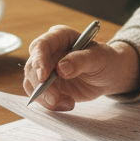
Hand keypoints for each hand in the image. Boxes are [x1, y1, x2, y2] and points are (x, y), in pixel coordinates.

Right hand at [22, 25, 139, 110]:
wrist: (108, 75)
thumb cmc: (104, 60)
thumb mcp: (99, 57)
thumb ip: (81, 60)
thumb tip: (61, 68)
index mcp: (59, 36)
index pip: (41, 46)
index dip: (39, 61)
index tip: (43, 78)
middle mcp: (48, 51)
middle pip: (32, 67)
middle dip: (41, 86)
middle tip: (55, 98)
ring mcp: (45, 69)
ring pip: (31, 83)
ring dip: (45, 98)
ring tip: (68, 103)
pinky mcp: (47, 85)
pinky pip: (39, 96)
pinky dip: (50, 104)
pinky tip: (68, 104)